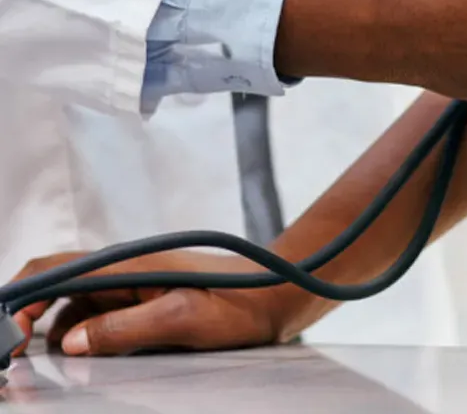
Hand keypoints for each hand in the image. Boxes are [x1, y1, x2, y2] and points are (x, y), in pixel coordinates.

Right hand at [9, 252, 280, 356]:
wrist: (277, 294)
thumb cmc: (238, 301)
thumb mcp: (182, 319)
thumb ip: (123, 328)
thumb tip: (69, 343)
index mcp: (127, 264)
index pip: (53, 270)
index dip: (18, 300)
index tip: (6, 340)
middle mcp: (124, 268)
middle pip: (56, 285)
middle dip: (26, 317)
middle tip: (15, 360)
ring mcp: (134, 282)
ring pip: (73, 303)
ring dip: (53, 330)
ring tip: (47, 364)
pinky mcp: (145, 297)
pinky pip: (99, 313)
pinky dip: (80, 332)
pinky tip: (84, 355)